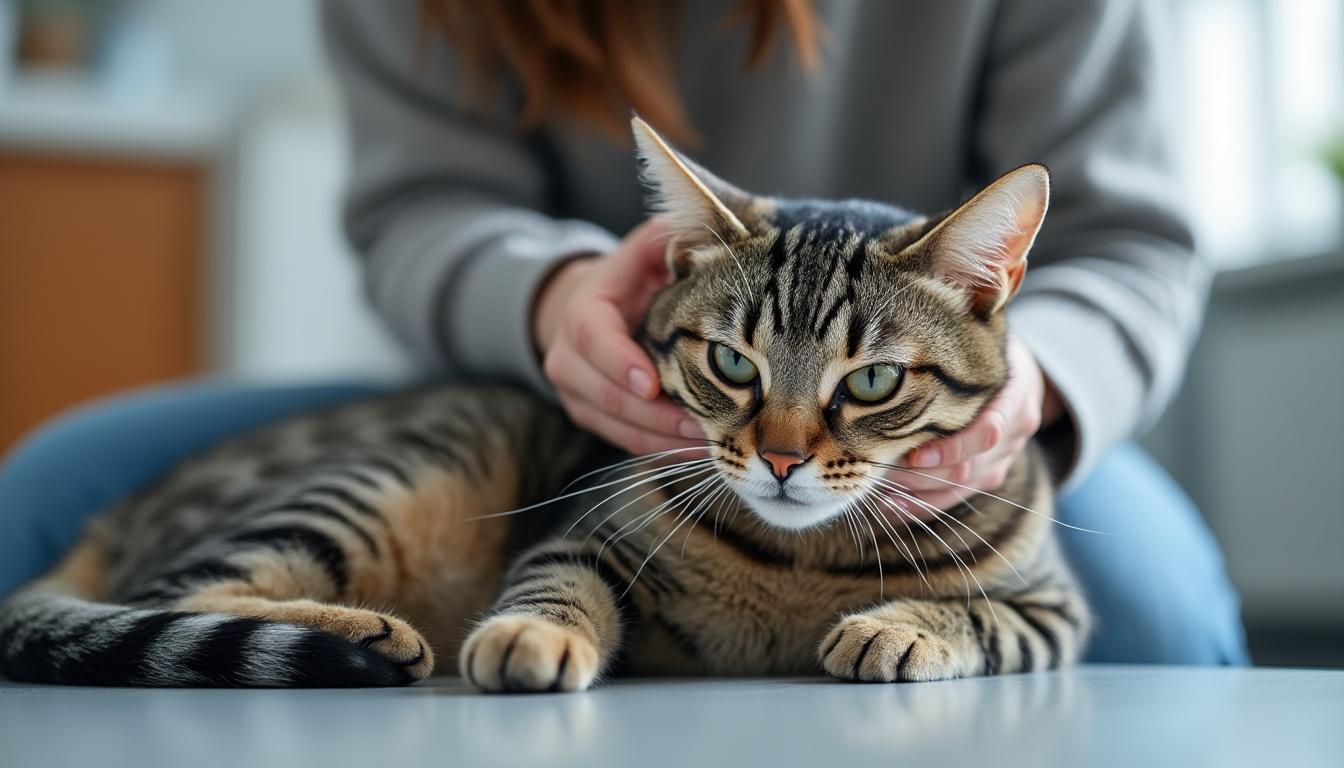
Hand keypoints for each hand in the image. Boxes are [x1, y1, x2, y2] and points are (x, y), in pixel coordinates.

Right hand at [533, 219, 706, 455]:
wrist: (593, 310)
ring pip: (617, 426)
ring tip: (712, 443)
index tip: (652, 381)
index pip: (592, 339)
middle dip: (656, 415)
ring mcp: (577, 394)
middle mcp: (568, 359)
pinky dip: (662, 448)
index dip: (620, 362)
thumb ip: (670, 236)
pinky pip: (627, 442)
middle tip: (706, 424)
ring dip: (664, 440)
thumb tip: (708, 225)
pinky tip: (700, 450)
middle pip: (606, 396)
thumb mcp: (646, 249)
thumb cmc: (633, 277)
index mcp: (582, 312)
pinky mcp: (593, 419)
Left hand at [883, 333, 1062, 515]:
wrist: (1016, 368)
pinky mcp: (989, 473)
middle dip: (923, 475)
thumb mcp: (977, 339)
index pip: (989, 431)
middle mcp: (1016, 431)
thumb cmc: (982, 348)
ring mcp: (1005, 456)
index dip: (951, 448)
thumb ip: (950, 350)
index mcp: (1015, 395)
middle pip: (971, 467)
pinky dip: (921, 505)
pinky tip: (889, 508)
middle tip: (879, 472)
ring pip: (962, 488)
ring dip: (917, 494)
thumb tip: (896, 343)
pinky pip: (956, 498)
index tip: (913, 454)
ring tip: (876, 494)